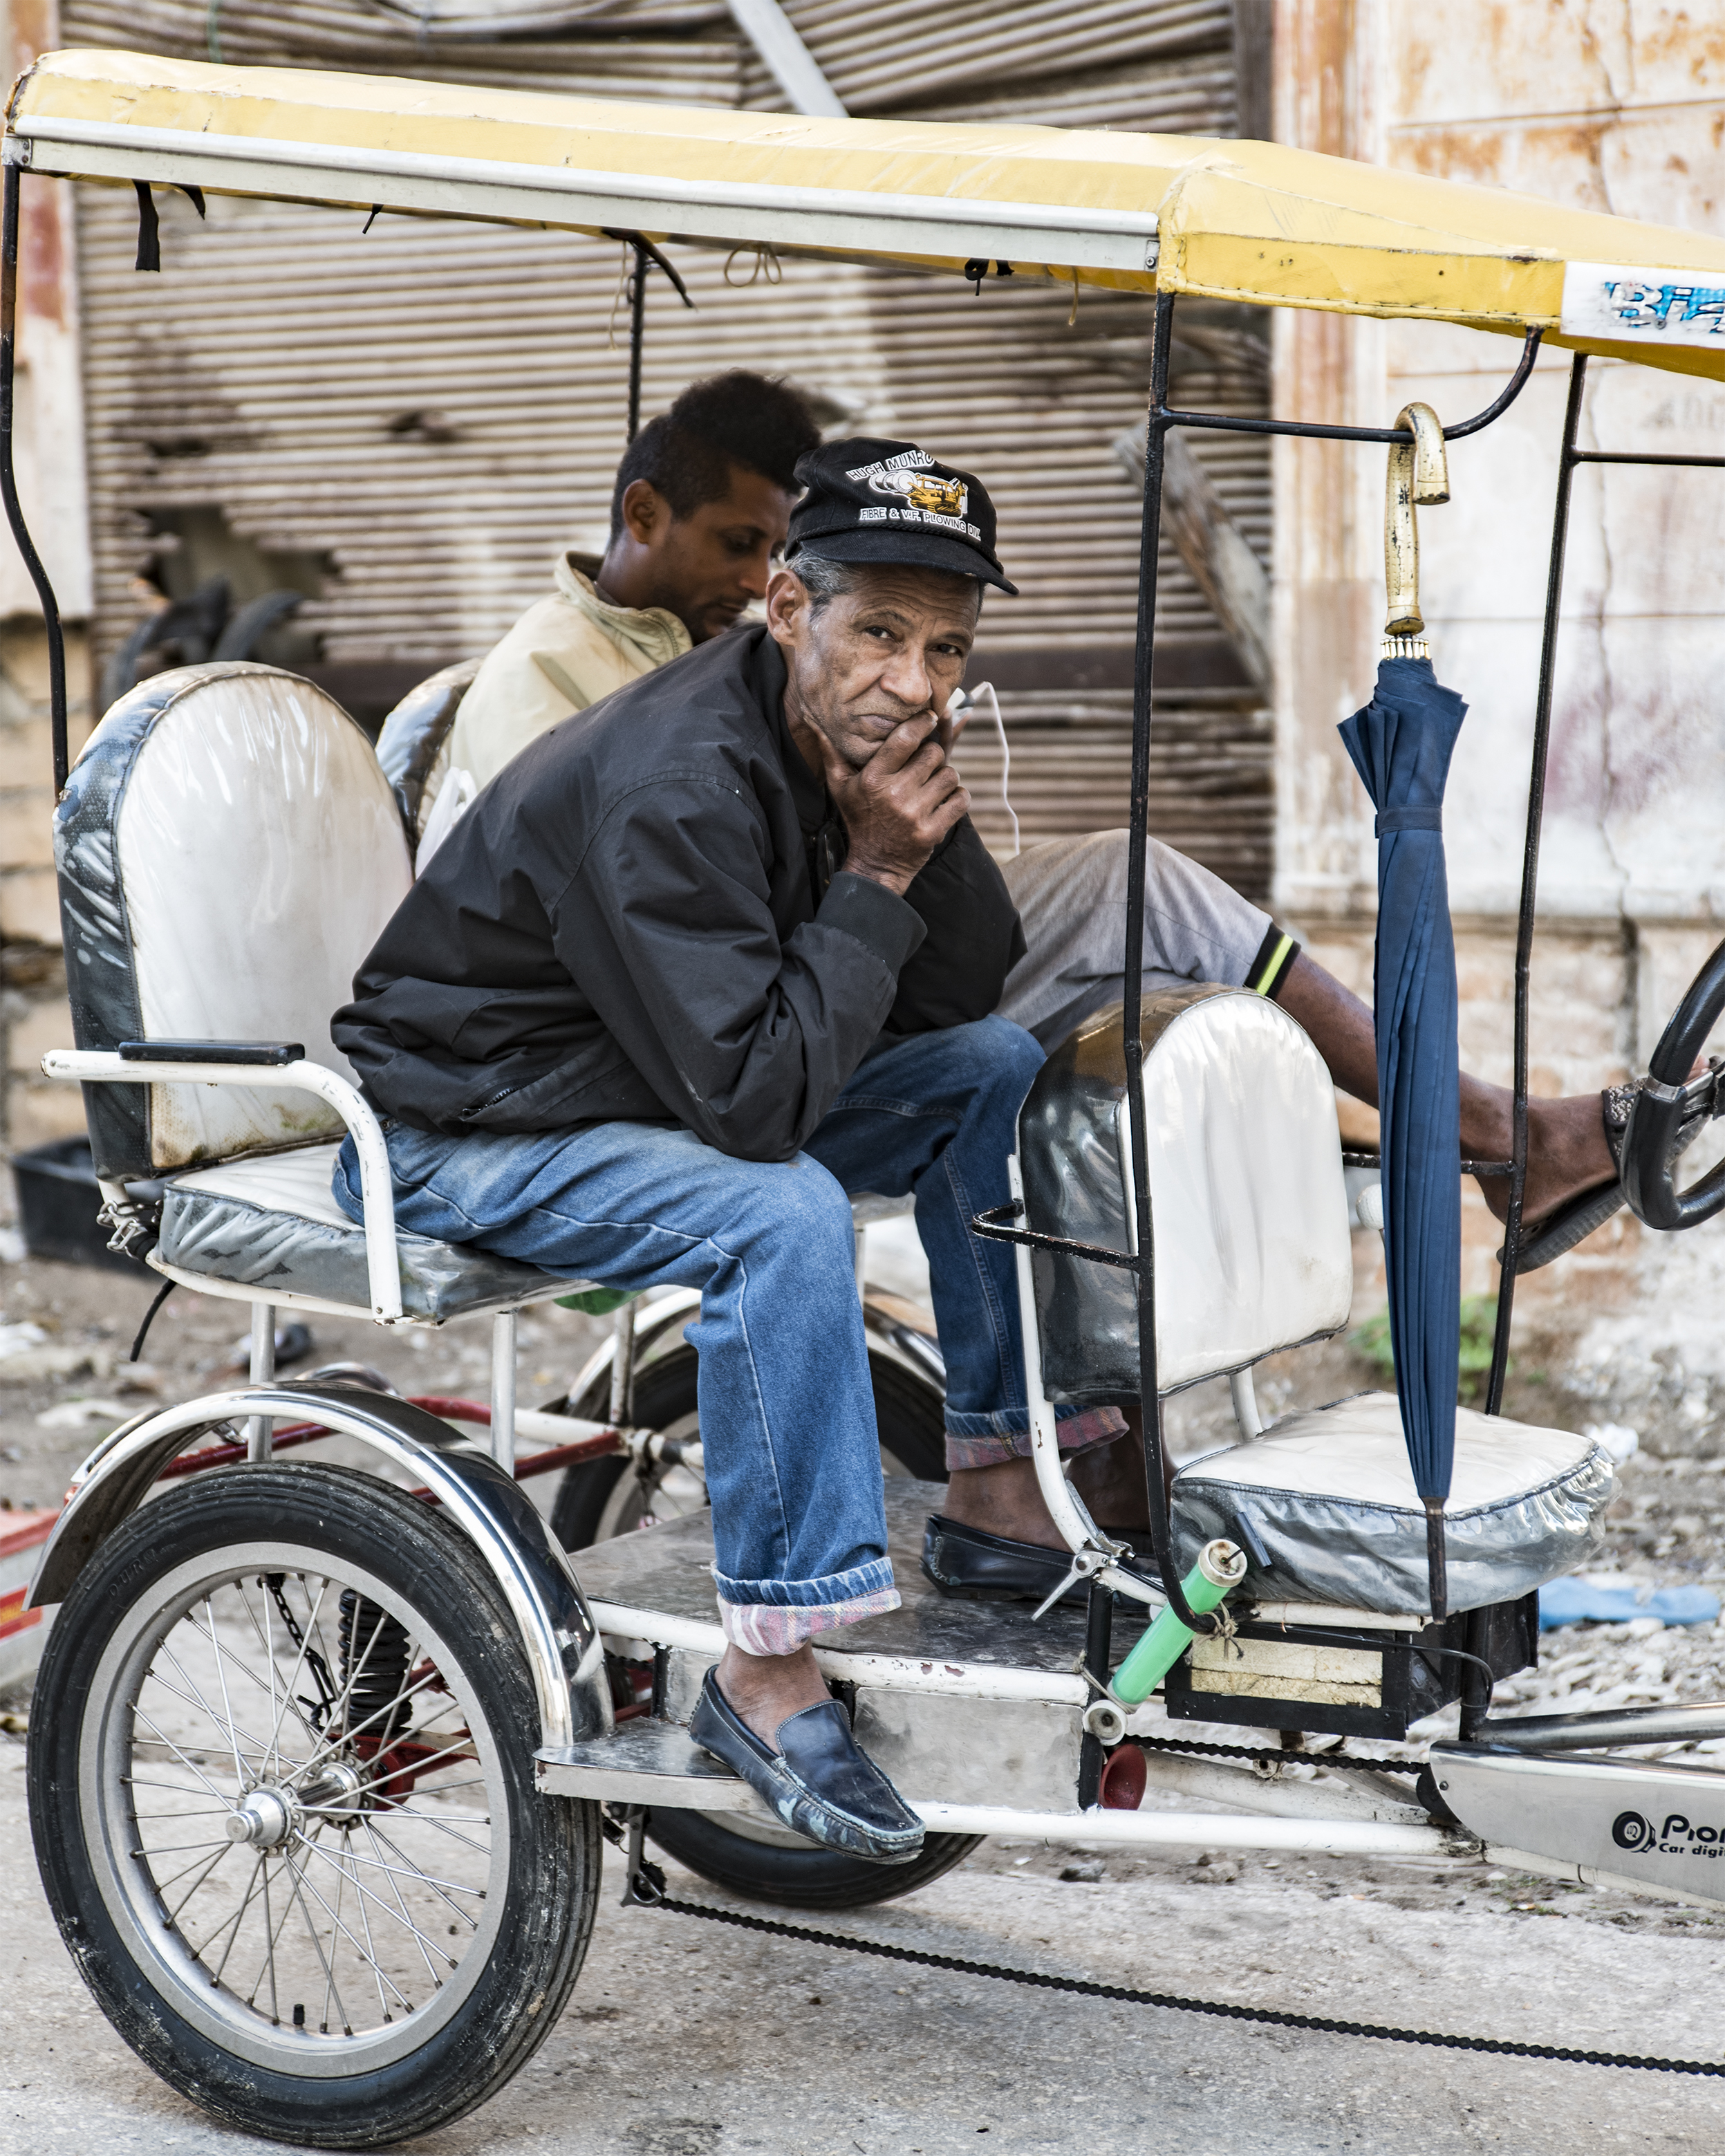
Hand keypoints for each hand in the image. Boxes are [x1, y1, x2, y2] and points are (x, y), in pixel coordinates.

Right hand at [816, 710, 968, 896]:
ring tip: (933, 784)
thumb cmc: (859, 819)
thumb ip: (832, 754)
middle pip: (933, 754)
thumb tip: (817, 724)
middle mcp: (895, 794)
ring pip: (950, 775)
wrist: (875, 865)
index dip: (923, 723)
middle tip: (926, 763)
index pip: (905, 739)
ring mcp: (915, 814)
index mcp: (873, 779)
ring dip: (945, 777)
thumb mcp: (840, 787)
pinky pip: (960, 799)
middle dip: (933, 755)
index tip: (930, 718)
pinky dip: (957, 797)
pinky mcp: (933, 831)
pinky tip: (944, 800)